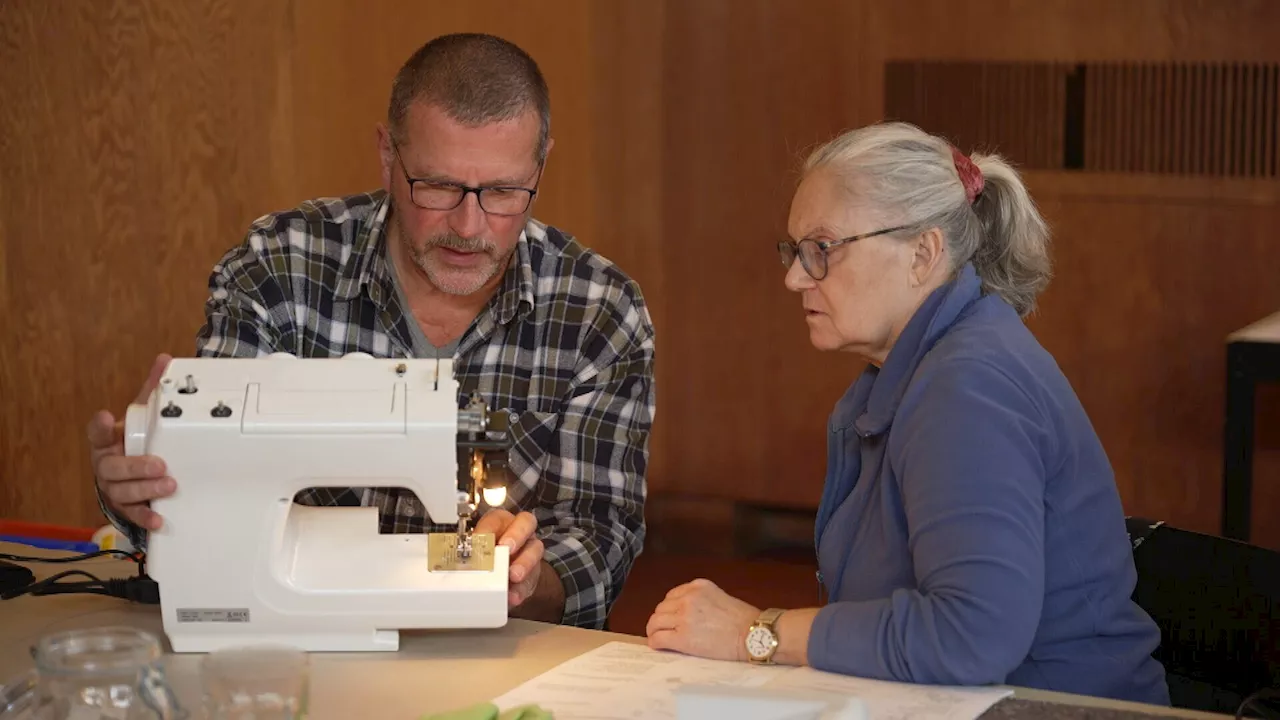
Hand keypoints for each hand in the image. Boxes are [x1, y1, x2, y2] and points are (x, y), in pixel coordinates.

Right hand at [86, 354, 174, 530]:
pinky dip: (145, 517)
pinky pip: (132, 514)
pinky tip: (159, 518)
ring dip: (145, 490)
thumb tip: (165, 359)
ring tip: (168, 485)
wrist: (130, 474)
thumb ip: (152, 390)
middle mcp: (106, 465)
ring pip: (122, 491)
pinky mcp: (125, 507)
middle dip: (135, 467)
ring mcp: (113, 488)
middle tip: (159, 465)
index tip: (106, 418)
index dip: (100, 427)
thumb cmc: (135, 442)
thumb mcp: (143, 416)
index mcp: (107, 441)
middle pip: (111, 468)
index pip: (97, 433)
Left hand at [473, 509, 544, 608]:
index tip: (478, 540)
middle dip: (515, 535)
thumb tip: (460, 560)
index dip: (488, 528)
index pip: (497, 518)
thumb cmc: (486, 558)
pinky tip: (512, 595)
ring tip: (513, 575)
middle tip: (506, 548)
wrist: (502, 577)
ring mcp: (530, 551)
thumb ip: (471, 551)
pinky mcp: (533, 574)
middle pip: (525, 523)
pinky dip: (521, 589)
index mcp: (500, 523)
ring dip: (523, 563)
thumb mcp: (476, 550)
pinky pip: (531, 579)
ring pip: (534, 550)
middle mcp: (519, 532)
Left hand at [646, 579, 759, 661]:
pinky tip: (658, 646)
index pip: (672, 596)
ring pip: (655, 622)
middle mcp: (688, 598)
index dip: (669, 609)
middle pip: (661, 608)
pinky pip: (658, 638)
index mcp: (697, 586)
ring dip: (655, 631)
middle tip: (664, 630)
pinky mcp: (682, 637)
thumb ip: (701, 600)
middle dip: (662, 620)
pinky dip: (655, 642)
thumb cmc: (744, 620)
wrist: (753, 635)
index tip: (671, 618)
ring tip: (659, 638)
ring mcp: (683, 617)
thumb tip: (686, 613)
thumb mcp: (719, 597)